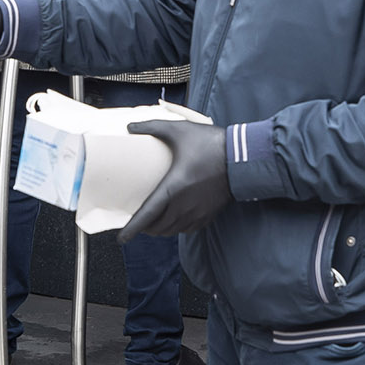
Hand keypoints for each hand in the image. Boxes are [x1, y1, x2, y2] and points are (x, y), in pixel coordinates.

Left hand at [122, 119, 231, 238]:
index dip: (132, 228)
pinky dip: (177, 228)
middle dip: (144, 228)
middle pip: (157, 227)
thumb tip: (130, 126)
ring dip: (160, 229)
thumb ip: (152, 127)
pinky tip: (175, 220)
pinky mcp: (208, 214)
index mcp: (173, 187)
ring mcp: (197, 212)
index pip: (147, 215)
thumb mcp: (178, 130)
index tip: (122, 238)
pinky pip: (188, 229)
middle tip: (137, 221)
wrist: (241, 157)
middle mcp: (184, 205)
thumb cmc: (210, 143)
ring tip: (153, 222)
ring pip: (172, 230)